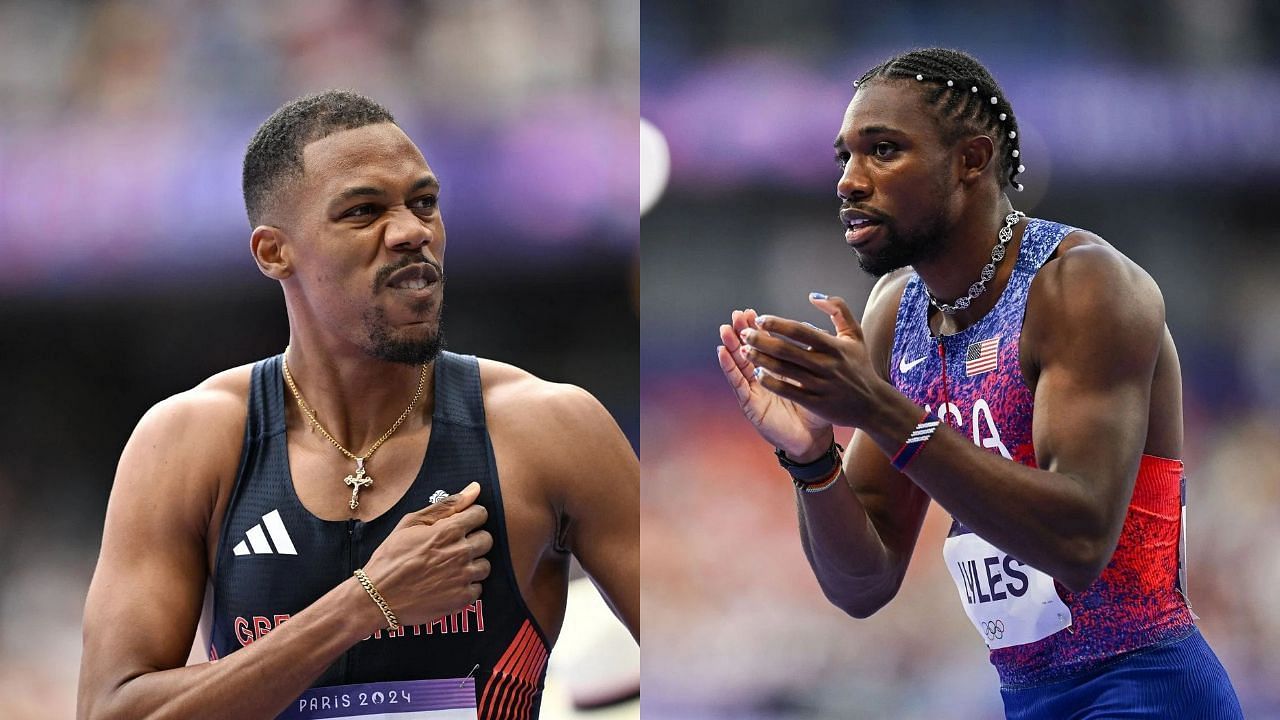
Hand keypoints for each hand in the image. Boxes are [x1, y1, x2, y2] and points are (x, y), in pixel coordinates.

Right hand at [361, 482, 492, 625]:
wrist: (377, 597)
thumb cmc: (391, 557)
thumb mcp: (412, 523)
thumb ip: (447, 505)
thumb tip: (475, 488)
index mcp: (449, 531)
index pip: (481, 514)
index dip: (470, 518)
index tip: (459, 525)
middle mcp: (461, 552)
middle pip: (487, 539)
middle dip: (472, 540)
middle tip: (451, 548)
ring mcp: (463, 577)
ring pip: (484, 565)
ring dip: (471, 564)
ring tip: (449, 568)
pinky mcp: (462, 599)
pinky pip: (477, 588)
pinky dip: (466, 586)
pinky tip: (447, 585)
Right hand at [718, 307, 833, 461]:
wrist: (814, 437)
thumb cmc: (816, 407)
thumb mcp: (814, 376)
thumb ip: (809, 354)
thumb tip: (808, 327)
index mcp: (777, 370)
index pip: (763, 344)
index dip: (756, 328)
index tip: (751, 311)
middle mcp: (762, 378)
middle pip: (748, 350)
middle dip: (741, 332)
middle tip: (736, 314)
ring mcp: (754, 390)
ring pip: (739, 364)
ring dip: (731, 346)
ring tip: (725, 329)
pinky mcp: (750, 404)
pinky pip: (738, 383)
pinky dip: (729, 367)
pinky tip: (722, 352)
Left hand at [738, 294, 885, 429]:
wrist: (872, 404)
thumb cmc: (860, 366)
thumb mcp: (855, 334)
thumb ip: (838, 309)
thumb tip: (813, 296)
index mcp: (834, 346)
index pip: (800, 331)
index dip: (777, 324)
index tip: (760, 319)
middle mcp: (826, 365)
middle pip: (786, 350)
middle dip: (761, 341)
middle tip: (744, 334)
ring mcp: (820, 385)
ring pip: (783, 370)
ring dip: (760, 359)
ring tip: (744, 351)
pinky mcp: (815, 403)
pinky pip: (787, 391)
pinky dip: (770, 382)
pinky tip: (757, 373)